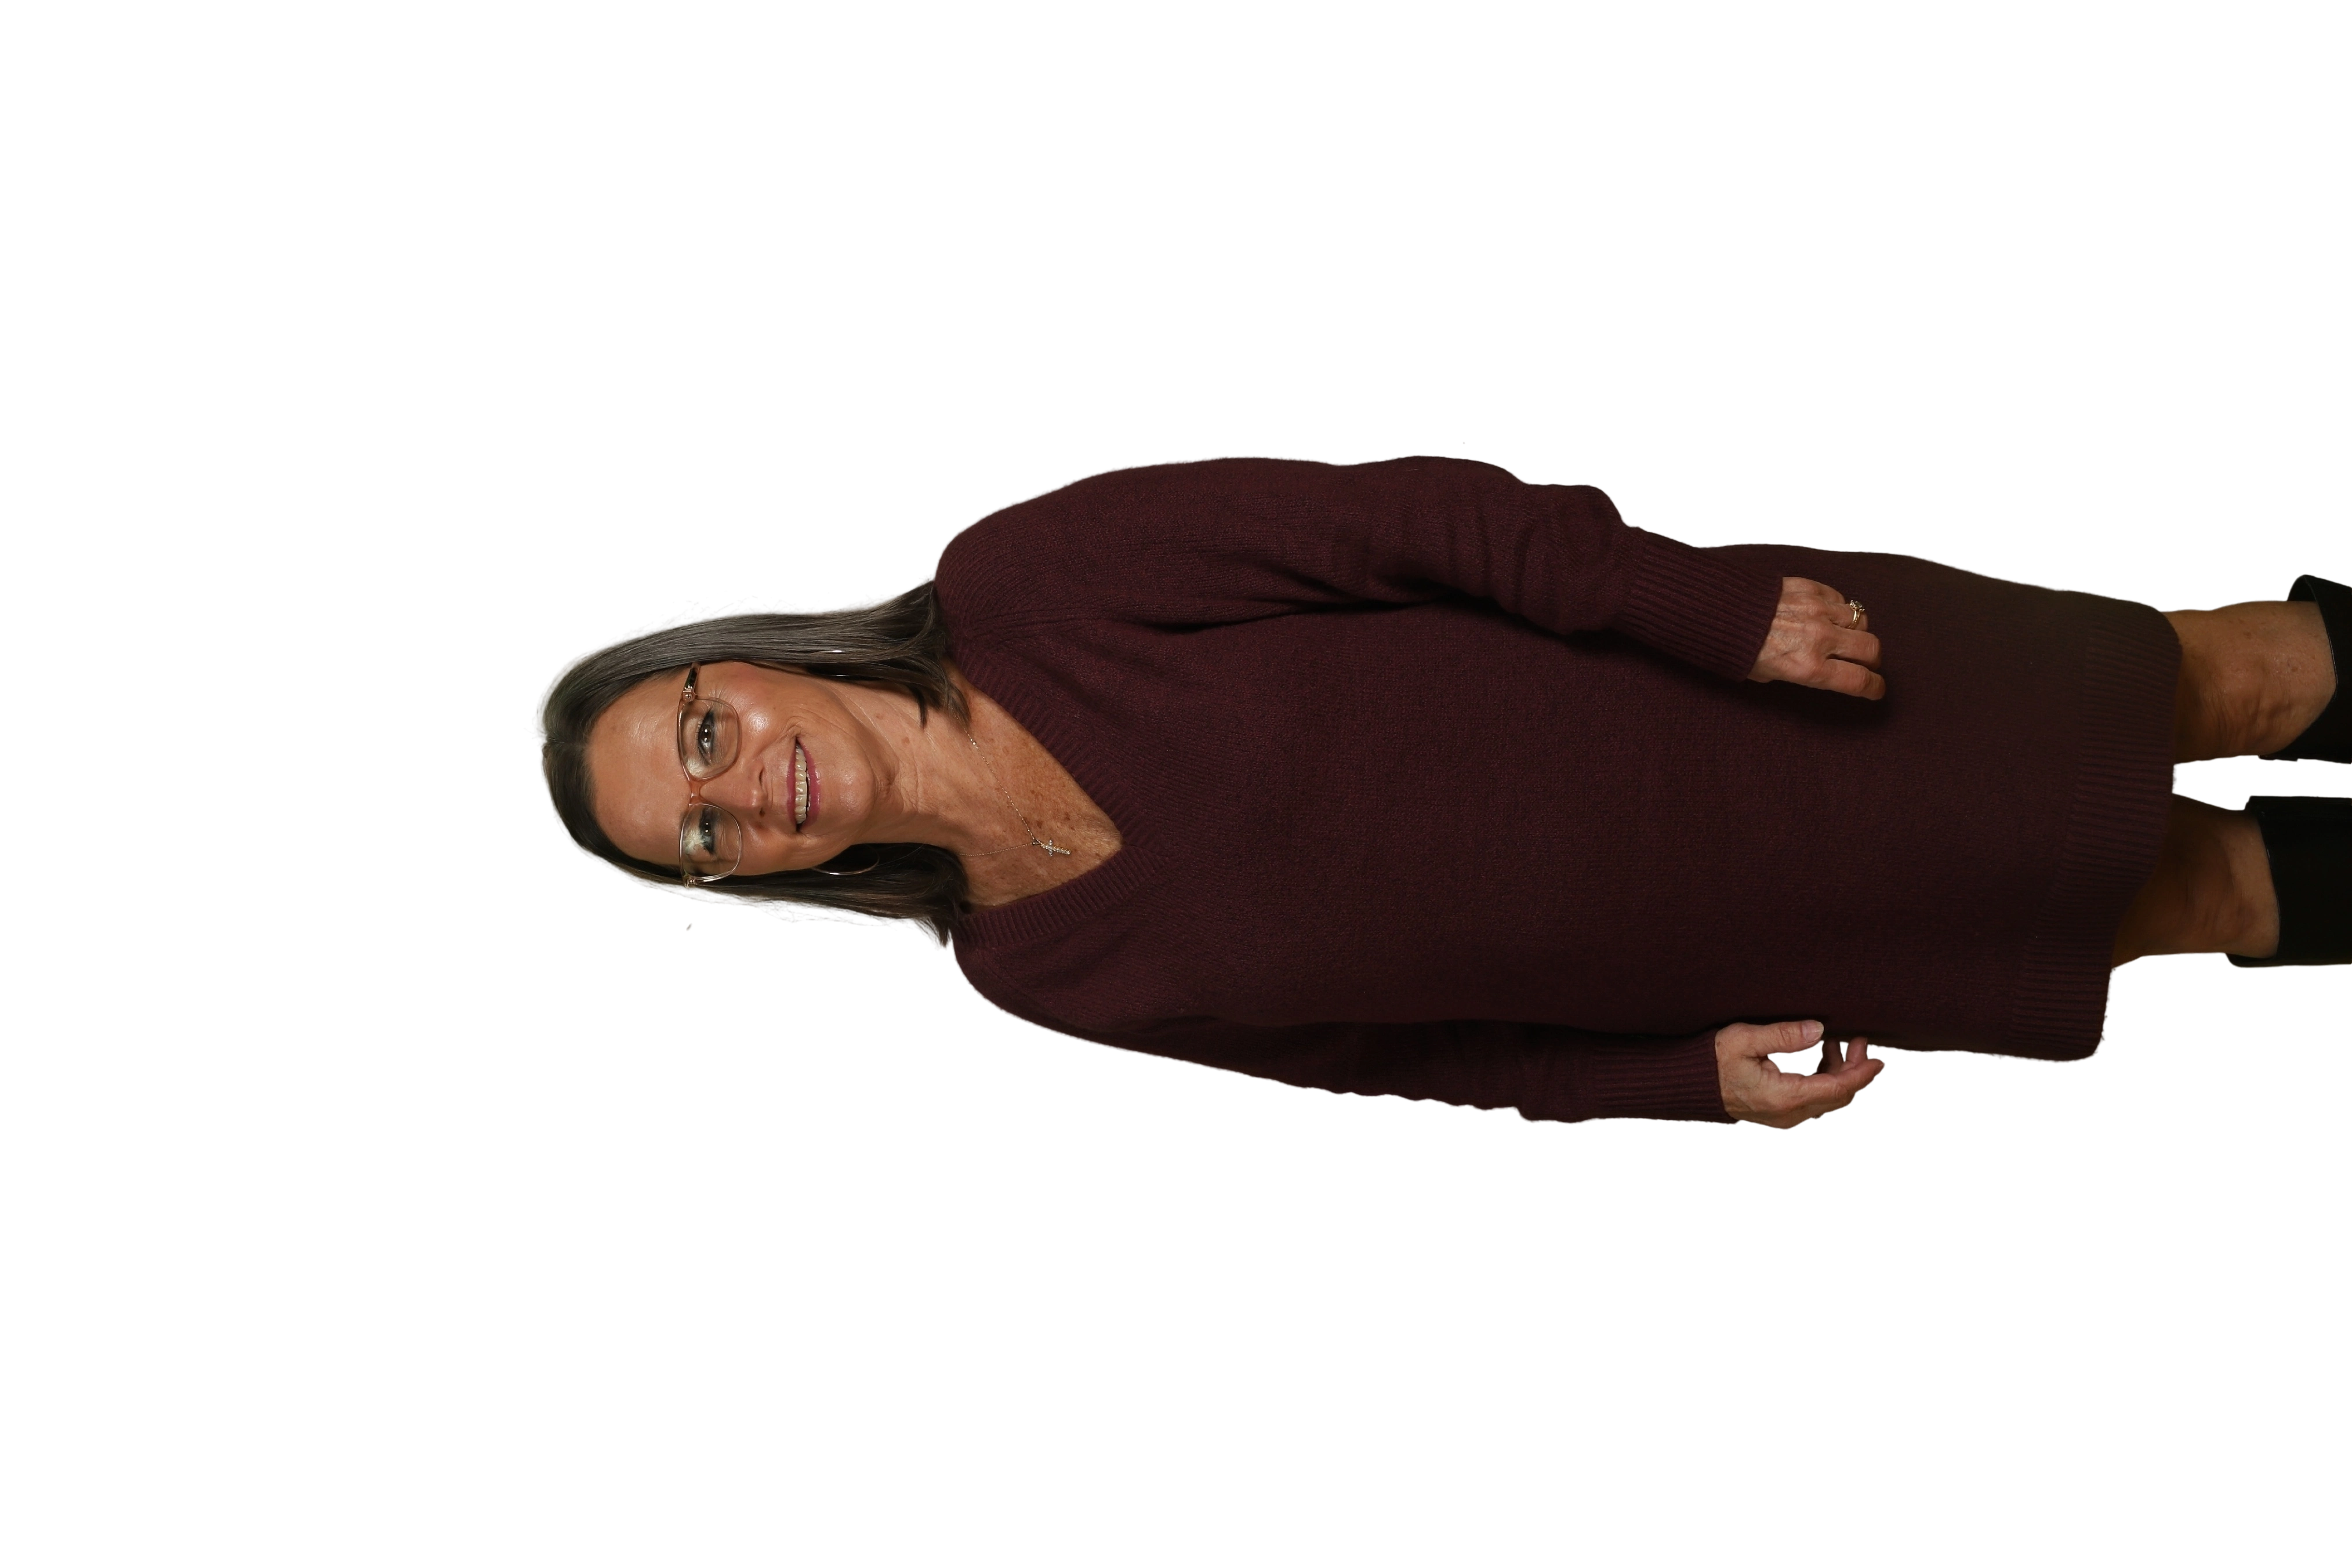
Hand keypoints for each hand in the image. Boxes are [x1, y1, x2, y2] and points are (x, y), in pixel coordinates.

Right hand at [1716, 1019, 1886, 1130]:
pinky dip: (1823, 1077)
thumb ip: (1784, 1035)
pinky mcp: (1778, 1111)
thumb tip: (1819, 1030)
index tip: (1878, 1057)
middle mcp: (1788, 1113)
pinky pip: (1813, 1098)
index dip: (1862, 1072)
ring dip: (1839, 1072)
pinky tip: (1819, 1054)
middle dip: (1855, 1069)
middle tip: (1861, 1042)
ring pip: (1827, 1098)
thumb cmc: (1711, 1061)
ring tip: (1838, 1042)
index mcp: (1784, 1097)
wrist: (1687, 1084)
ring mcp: (1783, 1115)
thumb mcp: (1744, 1040)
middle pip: (1838, 1096)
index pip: (1838, 1087)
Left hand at [1747, 577, 1883, 699]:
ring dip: (1857, 630)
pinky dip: (1839, 607)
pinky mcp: (1812, 588)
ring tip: (1845, 634)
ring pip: (1860, 620)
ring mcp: (1819, 610)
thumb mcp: (1766, 675)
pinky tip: (1827, 613)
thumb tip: (1814, 669)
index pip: (1859, 680)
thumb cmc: (1739, 649)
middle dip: (1872, 659)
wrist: (1720, 611)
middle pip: (1870, 649)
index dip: (1874, 687)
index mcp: (1809, 667)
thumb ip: (1797, 672)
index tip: (1876, 688)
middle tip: (1865, 661)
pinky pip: (1840, 598)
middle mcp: (1820, 639)